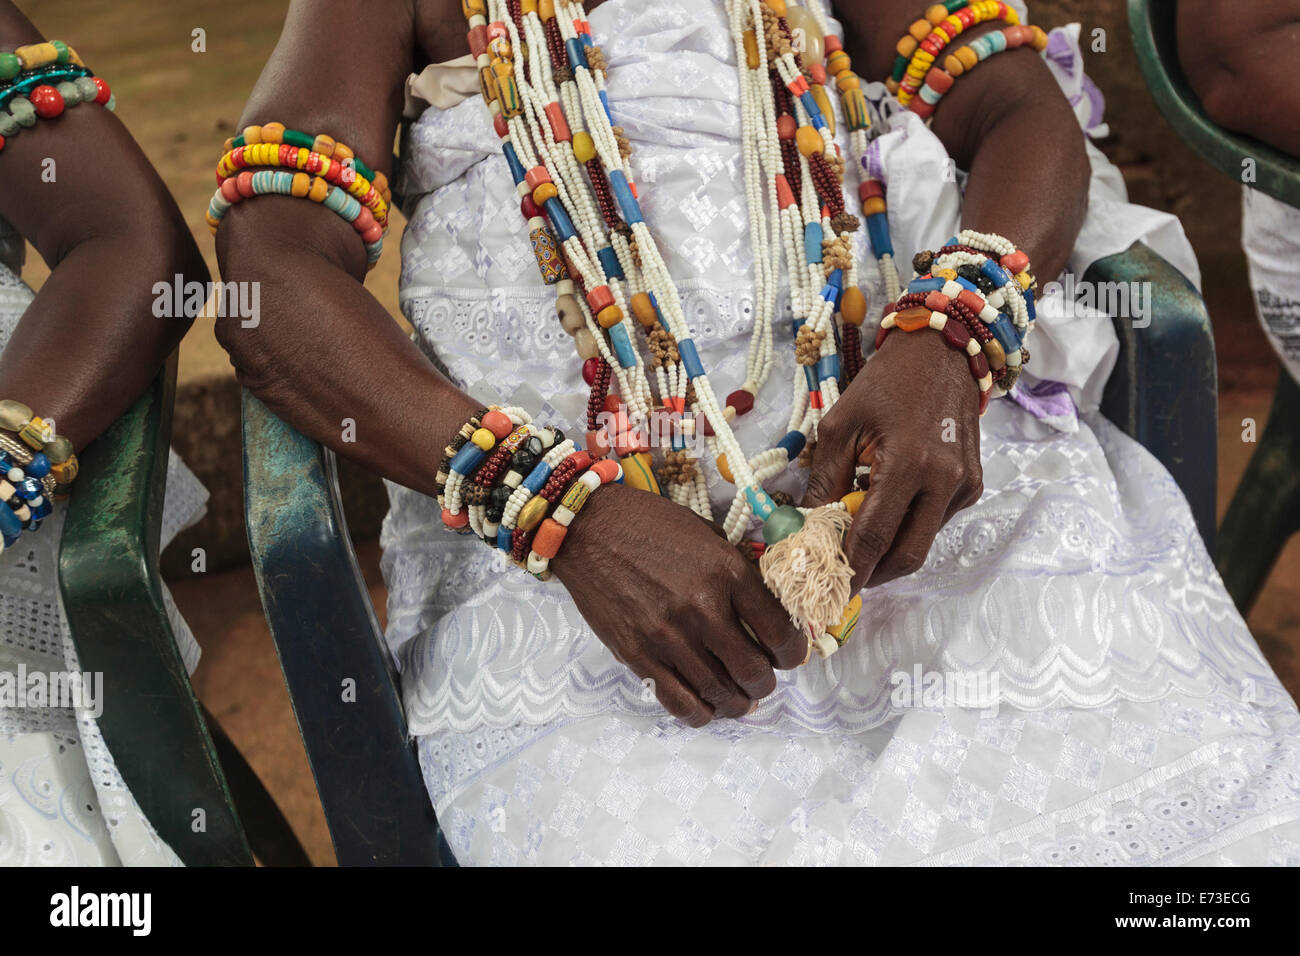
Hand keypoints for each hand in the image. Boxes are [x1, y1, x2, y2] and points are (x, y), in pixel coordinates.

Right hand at [551, 482, 806, 725]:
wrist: (589, 528)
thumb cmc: (651, 525)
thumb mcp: (708, 536)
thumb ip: (737, 573)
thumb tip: (765, 610)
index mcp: (727, 572)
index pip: (779, 631)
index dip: (793, 652)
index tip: (790, 655)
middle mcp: (702, 609)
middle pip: (754, 671)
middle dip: (767, 682)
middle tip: (763, 679)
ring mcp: (668, 637)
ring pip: (721, 694)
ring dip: (738, 703)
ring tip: (740, 699)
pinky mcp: (638, 656)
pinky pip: (680, 702)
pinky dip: (701, 713)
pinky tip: (707, 707)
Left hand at [803, 328, 982, 589]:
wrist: (941, 353)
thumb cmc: (883, 385)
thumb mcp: (840, 426)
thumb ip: (824, 482)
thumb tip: (806, 531)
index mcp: (910, 463)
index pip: (874, 536)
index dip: (850, 570)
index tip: (827, 592)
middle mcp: (945, 480)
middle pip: (906, 555)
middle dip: (872, 575)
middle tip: (841, 580)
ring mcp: (964, 486)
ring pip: (922, 543)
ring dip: (888, 551)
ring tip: (856, 541)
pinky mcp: (973, 485)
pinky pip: (935, 523)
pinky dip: (907, 528)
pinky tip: (886, 510)